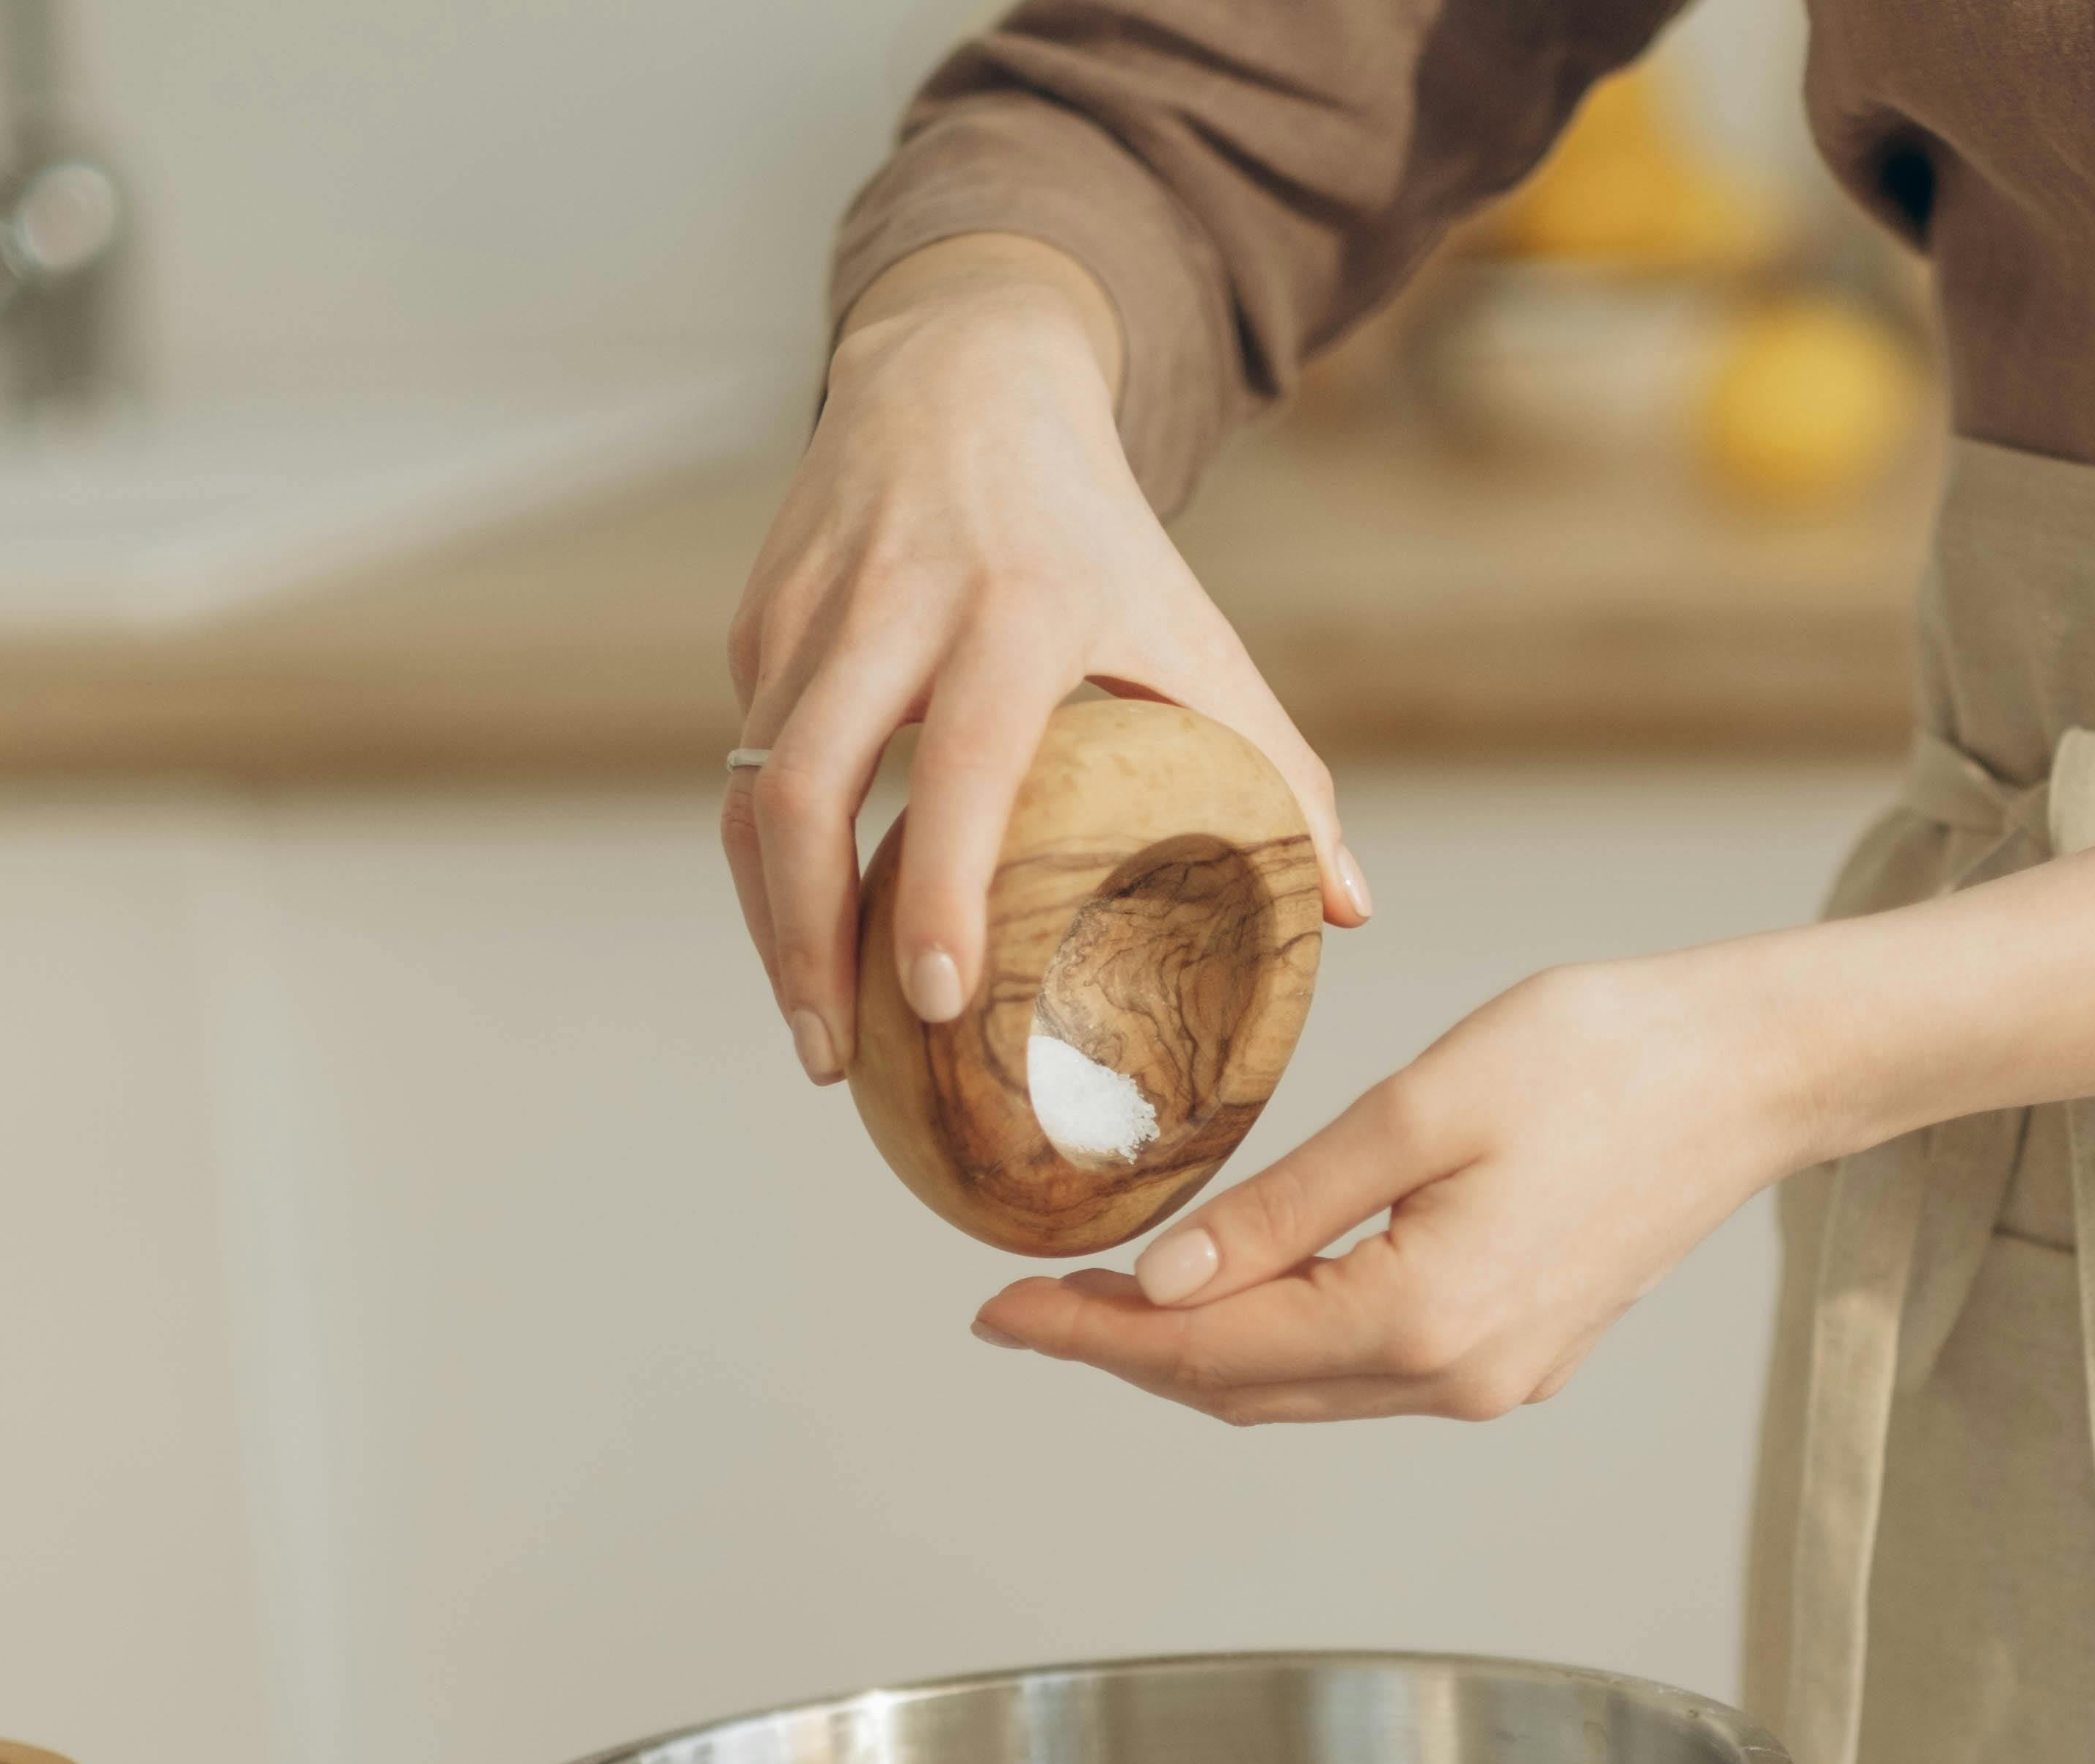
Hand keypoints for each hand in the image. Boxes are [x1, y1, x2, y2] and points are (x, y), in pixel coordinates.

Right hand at [723, 234, 1368, 1086]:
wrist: (965, 371)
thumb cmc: (1096, 534)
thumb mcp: (1194, 630)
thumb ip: (1275, 768)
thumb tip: (1353, 911)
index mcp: (1016, 610)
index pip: (961, 767)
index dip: (941, 890)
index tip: (937, 1004)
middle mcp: (891, 605)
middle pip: (799, 794)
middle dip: (804, 944)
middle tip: (835, 1061)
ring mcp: (807, 612)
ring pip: (747, 792)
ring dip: (771, 926)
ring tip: (817, 1031)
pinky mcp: (758, 622)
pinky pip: (741, 764)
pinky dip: (765, 866)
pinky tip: (805, 938)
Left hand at [961, 779, 2094, 1428]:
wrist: (1758, 1070)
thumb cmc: (1607, 1054)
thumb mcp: (1427, 1107)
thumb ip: (1290, 1208)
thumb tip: (1168, 1285)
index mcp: (1425, 1319)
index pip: (1209, 1351)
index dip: (1089, 1337)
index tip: (993, 1310)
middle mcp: (1455, 1379)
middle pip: (1240, 1390)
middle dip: (1121, 1355)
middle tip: (1020, 1309)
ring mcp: (1491, 1379)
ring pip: (1295, 1389)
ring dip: (1192, 1356)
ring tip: (1097, 1305)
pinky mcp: (1515, 1353)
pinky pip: (1355, 1370)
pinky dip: (1273, 1343)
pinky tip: (1228, 1296)